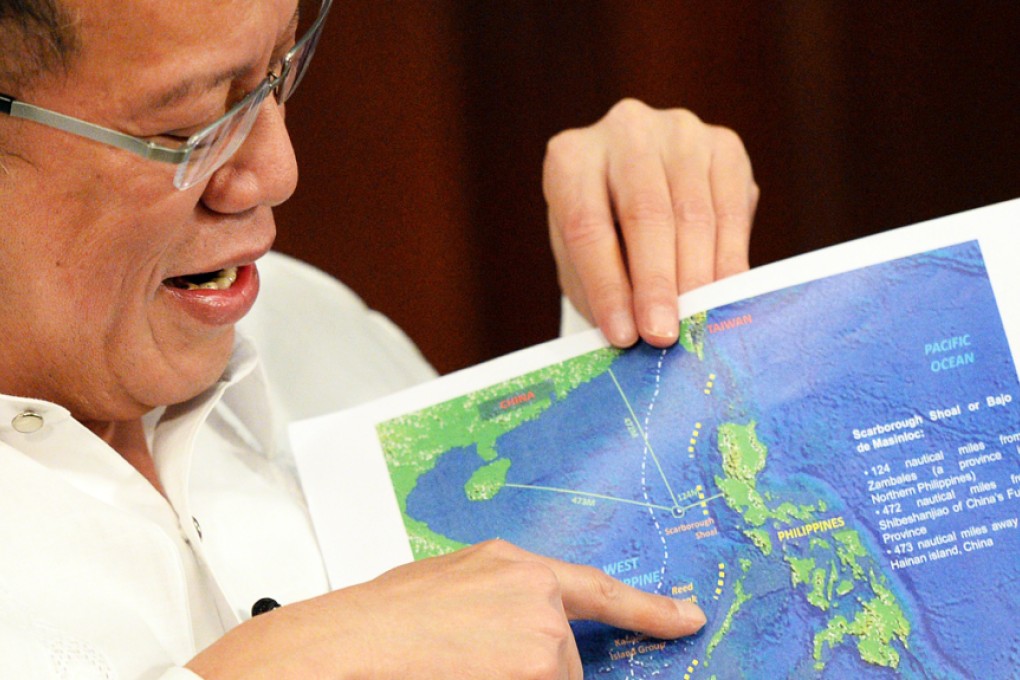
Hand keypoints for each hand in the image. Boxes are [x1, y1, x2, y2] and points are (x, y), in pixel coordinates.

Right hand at [186, 540, 705, 678]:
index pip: (597, 589)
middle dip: (528, 674)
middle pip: (563, 660)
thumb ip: (494, 606)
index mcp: (513, 569)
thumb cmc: (375, 626)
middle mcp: (537, 599)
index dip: (647, 608)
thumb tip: (510, 638)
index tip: (688, 618)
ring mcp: (541, 643)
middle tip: (463, 664)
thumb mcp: (443, 591)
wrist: (339, 650)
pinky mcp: (541, 675)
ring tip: (450, 667)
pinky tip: (456, 669)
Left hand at [544, 99, 758, 347]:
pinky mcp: (724, 145)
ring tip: (696, 324)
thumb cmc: (602, 234)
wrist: (637, 184)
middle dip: (656, 284)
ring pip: (694, 214)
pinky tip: (725, 296)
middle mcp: (625, 130)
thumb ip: (601, 289)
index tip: (622, 335)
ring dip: (697, 277)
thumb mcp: (583, 260)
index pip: (587, 227)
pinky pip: (732, 210)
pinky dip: (729, 260)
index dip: (607, 285)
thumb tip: (634, 335)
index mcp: (571, 157)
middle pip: (645, 215)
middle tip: (662, 335)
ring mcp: (679, 131)